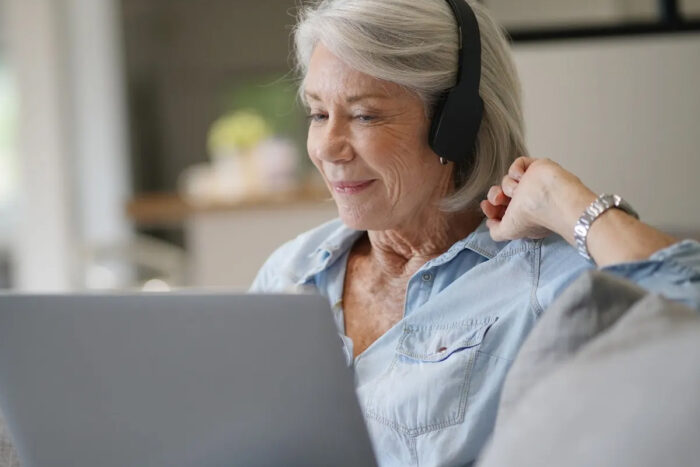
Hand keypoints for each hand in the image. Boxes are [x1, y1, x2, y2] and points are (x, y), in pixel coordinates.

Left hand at [480, 157, 595, 241]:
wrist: (552, 199)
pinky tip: (523, 178)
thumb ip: (496, 231)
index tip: (486, 206)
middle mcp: (528, 200)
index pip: (502, 211)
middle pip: (502, 194)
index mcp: (524, 216)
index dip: (491, 209)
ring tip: (517, 191)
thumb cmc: (534, 217)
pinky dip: (516, 169)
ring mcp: (533, 183)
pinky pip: (519, 164)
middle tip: (498, 199)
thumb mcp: (509, 232)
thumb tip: (490, 223)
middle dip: (495, 196)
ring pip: (508, 179)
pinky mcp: (538, 167)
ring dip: (508, 186)